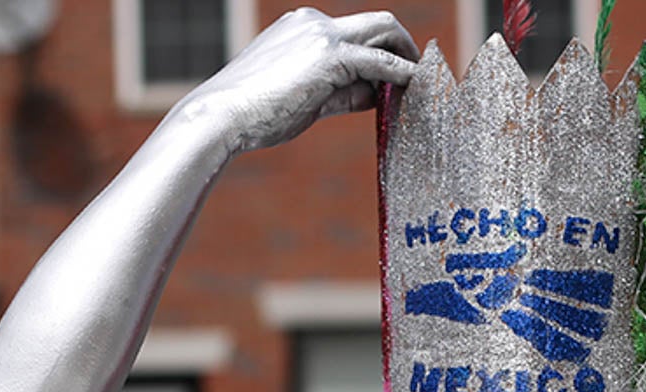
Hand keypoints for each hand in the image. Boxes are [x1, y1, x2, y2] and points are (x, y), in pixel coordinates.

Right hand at [191, 8, 419, 155]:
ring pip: (384, 32)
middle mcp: (314, 23)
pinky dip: (401, 73)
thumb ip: (342, 91)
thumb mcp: (306, 97)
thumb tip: (376, 94)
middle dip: (403, 44)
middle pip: (377, 22)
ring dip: (407, 57)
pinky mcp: (330, 58)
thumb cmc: (256, 113)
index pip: (355, 35)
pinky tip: (413, 89)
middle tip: (418, 75)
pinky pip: (380, 62)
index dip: (379, 57)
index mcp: (303, 27)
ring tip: (422, 86)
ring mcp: (322, 36)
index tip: (392, 83)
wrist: (223, 116)